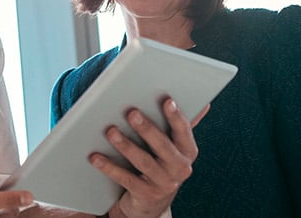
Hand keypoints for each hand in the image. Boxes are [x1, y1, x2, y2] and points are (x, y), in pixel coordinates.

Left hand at [95, 98, 208, 217]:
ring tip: (110, 131)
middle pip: (163, 146)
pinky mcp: (145, 194)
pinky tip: (95, 157)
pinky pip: (126, 179)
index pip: (184, 132)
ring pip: (143, 162)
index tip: (167, 101)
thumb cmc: (161, 163)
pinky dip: (109, 167)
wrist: (152, 200)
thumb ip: (181, 126)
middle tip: (131, 112)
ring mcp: (164, 183)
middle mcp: (180, 168)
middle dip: (147, 128)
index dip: (176, 117)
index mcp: (188, 152)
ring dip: (126, 145)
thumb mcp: (173, 147)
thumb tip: (205, 103)